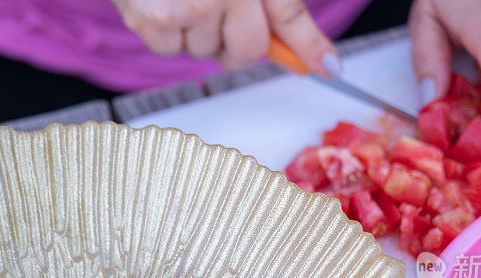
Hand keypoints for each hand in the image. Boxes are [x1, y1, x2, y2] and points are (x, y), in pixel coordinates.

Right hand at [112, 0, 336, 75]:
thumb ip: (270, 1)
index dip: (310, 46)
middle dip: (234, 41)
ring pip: (204, 51)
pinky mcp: (153, 19)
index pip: (289, 15)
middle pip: (245, 50)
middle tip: (215, 11)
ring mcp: (190, 8)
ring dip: (193, 31)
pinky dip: (162, 30)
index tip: (327, 68)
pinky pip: (168, 49)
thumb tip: (305, 50)